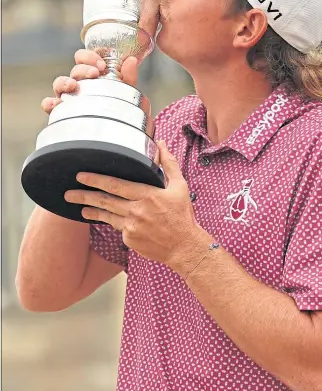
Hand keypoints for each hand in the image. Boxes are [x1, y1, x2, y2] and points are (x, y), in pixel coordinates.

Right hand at [41, 49, 138, 114]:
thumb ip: (128, 76)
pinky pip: (50, 106)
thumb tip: (131, 60)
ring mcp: (69, 98)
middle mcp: (78, 84)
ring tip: (72, 86)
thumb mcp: (126, 93)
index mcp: (91, 75)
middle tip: (94, 74)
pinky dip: (49, 102)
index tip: (101, 64)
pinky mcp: (62, 114)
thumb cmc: (120, 111)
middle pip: (74, 70)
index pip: (83, 58)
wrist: (118, 136)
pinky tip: (54, 103)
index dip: (90, 57)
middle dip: (83, 69)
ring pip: (59, 84)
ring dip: (64, 81)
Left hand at [63, 141, 209, 272]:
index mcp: (147, 195)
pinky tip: (106, 219)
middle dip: (84, 195)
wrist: (184, 247)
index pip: (115, 185)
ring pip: (106, 215)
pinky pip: (117, 227)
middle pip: (104, 200)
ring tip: (79, 207)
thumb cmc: (182, 215)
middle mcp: (136, 211)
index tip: (81, 176)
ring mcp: (131, 227)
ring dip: (91, 210)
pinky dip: (112, 222)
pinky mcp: (129, 239)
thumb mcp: (179, 186)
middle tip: (69, 192)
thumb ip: (168, 164)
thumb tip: (162, 143)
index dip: (96, 180)